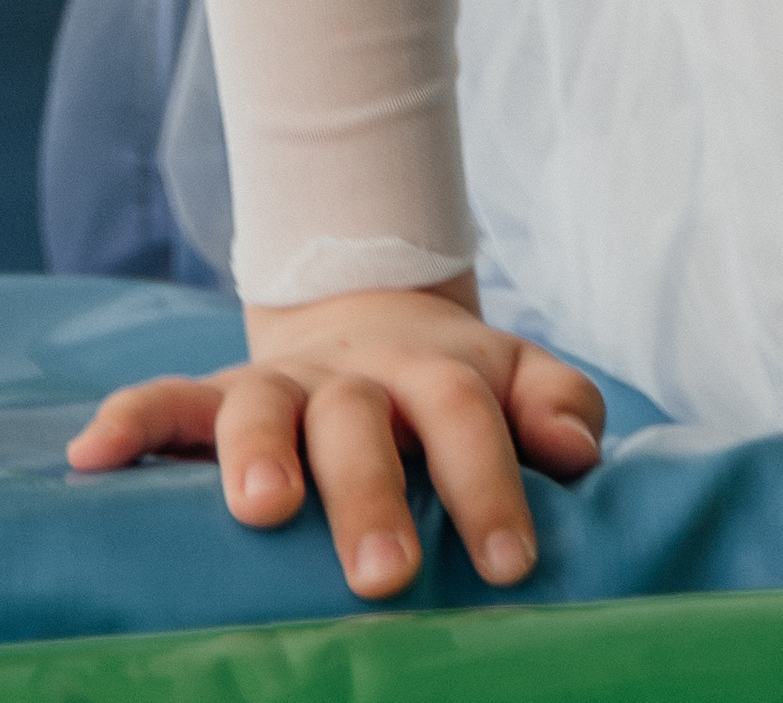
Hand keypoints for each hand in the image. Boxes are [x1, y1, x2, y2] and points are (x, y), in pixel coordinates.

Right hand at [65, 277, 603, 601]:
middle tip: (383, 575)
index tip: (509, 565)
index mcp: (436, 370)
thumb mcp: (516, 379)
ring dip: (259, 453)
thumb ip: (557, 405)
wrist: (374, 313)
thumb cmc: (452, 384)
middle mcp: (357, 373)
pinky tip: (96, 457)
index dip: (489, 486)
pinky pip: (168, 399)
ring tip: (262, 508)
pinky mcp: (218, 393)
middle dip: (371, 495)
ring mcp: (284, 381)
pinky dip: (133, 420)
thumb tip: (579, 452)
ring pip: (264, 404)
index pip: (466, 418)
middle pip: (361, 420)